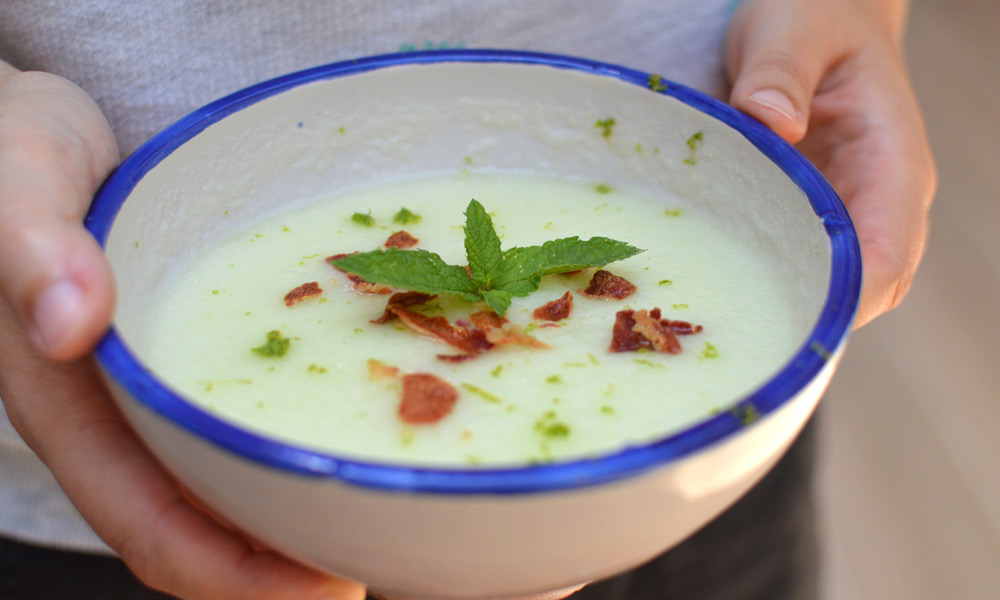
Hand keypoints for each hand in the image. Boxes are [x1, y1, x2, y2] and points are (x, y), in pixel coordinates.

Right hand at [0, 64, 365, 599]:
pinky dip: (295, 445)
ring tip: (384, 520)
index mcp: (71, 406)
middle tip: (382, 566)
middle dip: (285, 566)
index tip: (326, 588)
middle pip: (204, 528)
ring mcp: (157, 393)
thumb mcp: (15, 184)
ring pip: (228, 484)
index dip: (236, 576)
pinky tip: (353, 434)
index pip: (150, 526)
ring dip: (299, 517)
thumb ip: (29, 249)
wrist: (30, 132)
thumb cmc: (15, 153)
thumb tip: (71, 323)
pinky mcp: (193, 359)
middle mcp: (120, 417)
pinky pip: (244, 423)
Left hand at [725, 0, 936, 327]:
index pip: (886, 259)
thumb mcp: (796, 27)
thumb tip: (772, 121)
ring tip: (715, 325)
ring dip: (781, 309)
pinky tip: (711, 286)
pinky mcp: (810, 213)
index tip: (779, 325)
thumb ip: (782, 70)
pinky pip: (794, 263)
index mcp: (892, 164)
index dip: (840, 303)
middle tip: (731, 347)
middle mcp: (878, 201)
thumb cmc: (814, 14)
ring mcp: (846, 212)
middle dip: (802, 323)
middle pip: (860, 294)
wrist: (816, 13)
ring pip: (826, 288)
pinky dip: (762, 281)